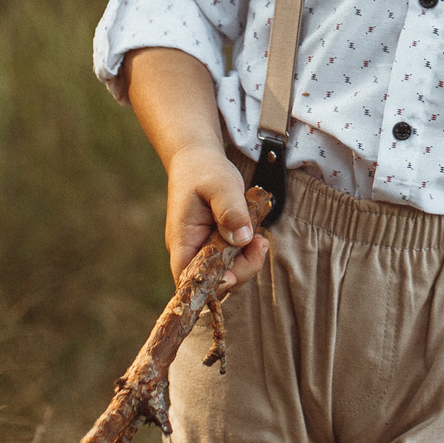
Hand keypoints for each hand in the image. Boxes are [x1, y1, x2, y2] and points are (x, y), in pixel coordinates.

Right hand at [165, 146, 271, 289]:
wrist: (198, 159)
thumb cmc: (204, 170)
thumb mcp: (220, 184)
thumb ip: (230, 210)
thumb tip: (242, 239)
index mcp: (182, 239)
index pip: (189, 277)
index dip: (210, 283)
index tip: (233, 274)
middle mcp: (191, 250)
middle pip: (213, 280)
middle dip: (240, 269)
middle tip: (260, 244)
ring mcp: (204, 248)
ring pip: (226, 271)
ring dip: (247, 260)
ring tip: (261, 239)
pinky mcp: (217, 244)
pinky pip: (232, 258)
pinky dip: (246, 251)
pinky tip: (256, 235)